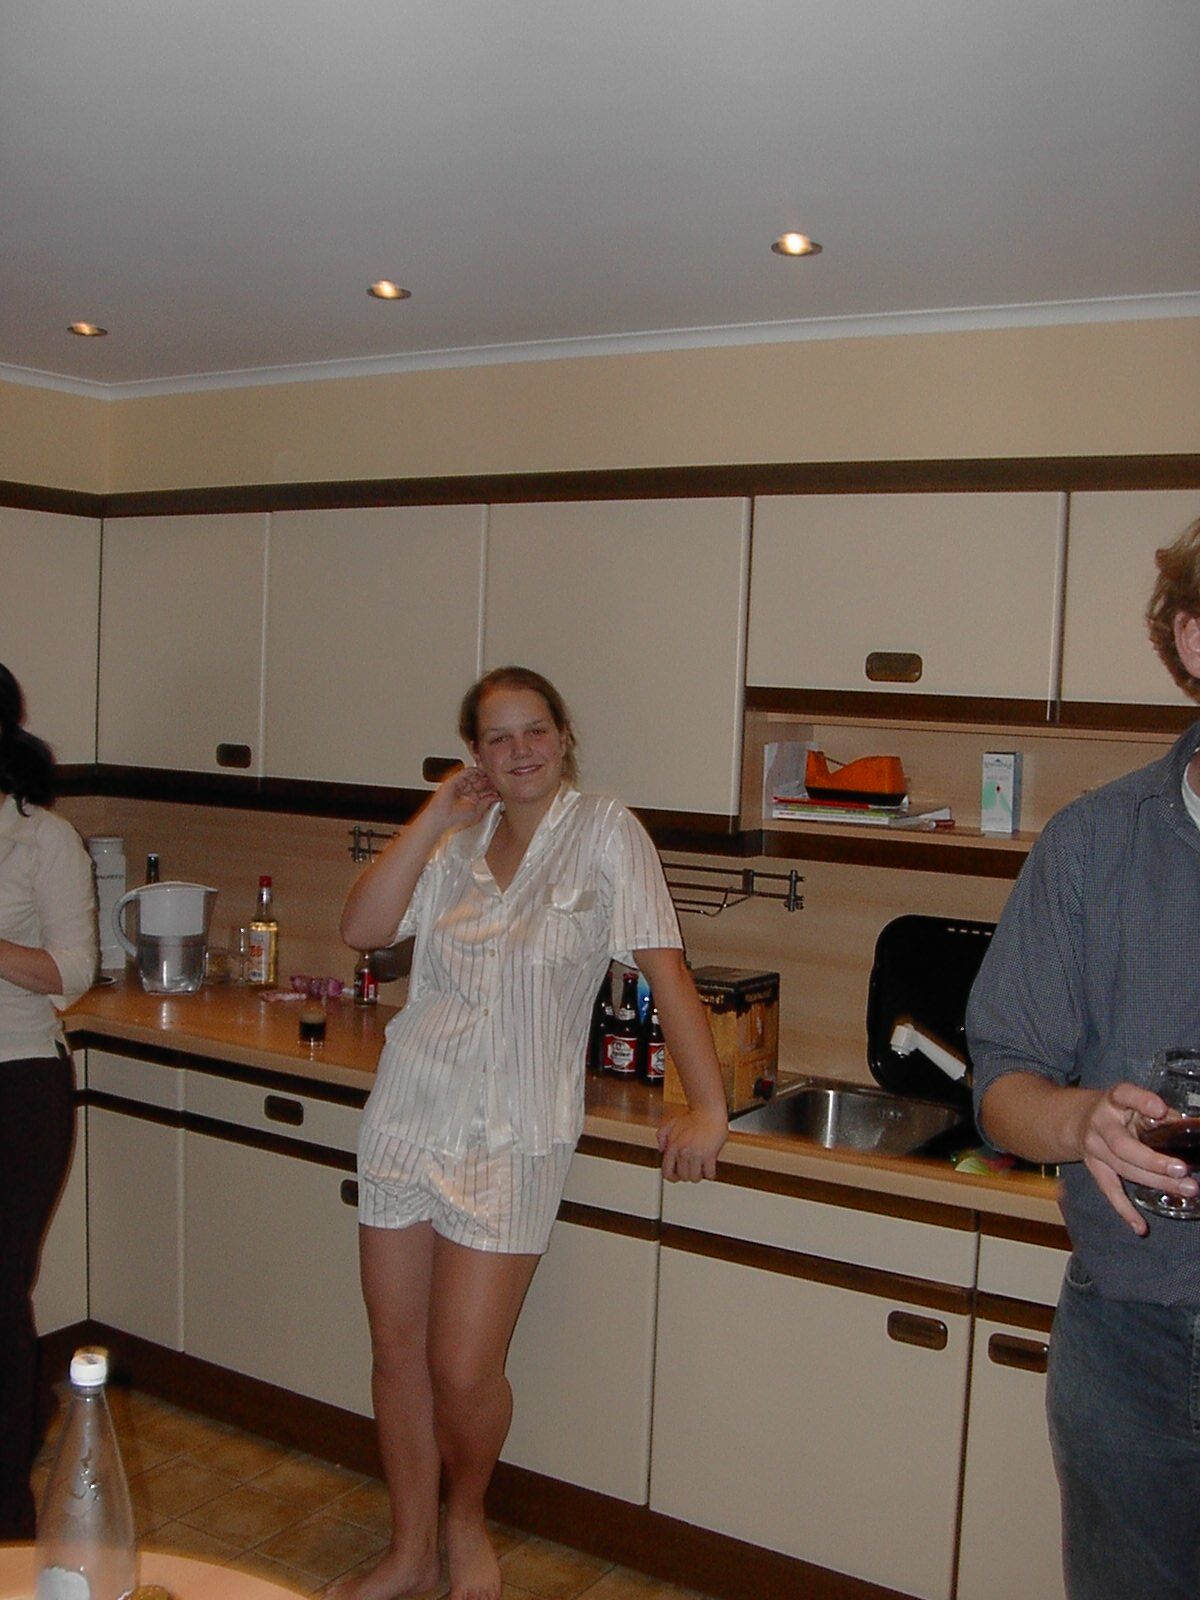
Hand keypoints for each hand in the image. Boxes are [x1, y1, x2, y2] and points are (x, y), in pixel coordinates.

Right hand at [428, 764, 499, 832]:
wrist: (442, 818)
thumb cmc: (455, 819)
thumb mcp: (477, 813)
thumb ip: (487, 803)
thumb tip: (496, 796)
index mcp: (470, 800)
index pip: (483, 791)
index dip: (492, 789)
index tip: (500, 788)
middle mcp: (465, 792)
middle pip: (480, 782)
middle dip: (489, 781)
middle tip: (498, 780)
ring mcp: (460, 785)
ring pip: (474, 776)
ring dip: (483, 775)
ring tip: (491, 776)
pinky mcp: (455, 780)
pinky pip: (466, 772)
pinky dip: (475, 770)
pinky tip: (482, 772)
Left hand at [657, 1105, 727, 1182]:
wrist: (709, 1111)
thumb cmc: (693, 1117)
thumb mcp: (671, 1124)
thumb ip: (662, 1136)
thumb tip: (661, 1150)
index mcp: (672, 1146)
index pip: (667, 1172)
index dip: (672, 1178)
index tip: (676, 1177)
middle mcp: (683, 1152)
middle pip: (683, 1176)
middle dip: (688, 1174)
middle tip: (692, 1168)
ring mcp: (696, 1154)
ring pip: (695, 1178)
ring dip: (699, 1175)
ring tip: (701, 1167)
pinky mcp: (710, 1155)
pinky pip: (709, 1174)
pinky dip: (710, 1174)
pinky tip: (709, 1167)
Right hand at [1076, 1081, 1195, 1233]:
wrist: (1076, 1121)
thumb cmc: (1119, 1111)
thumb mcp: (1134, 1103)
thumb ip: (1160, 1116)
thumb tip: (1192, 1131)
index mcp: (1113, 1100)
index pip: (1125, 1095)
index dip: (1141, 1102)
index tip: (1161, 1111)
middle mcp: (1100, 1124)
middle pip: (1123, 1145)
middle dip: (1153, 1160)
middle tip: (1182, 1170)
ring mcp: (1094, 1148)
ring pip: (1122, 1169)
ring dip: (1155, 1182)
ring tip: (1186, 1190)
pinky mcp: (1094, 1169)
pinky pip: (1110, 1191)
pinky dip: (1125, 1210)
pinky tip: (1140, 1227)